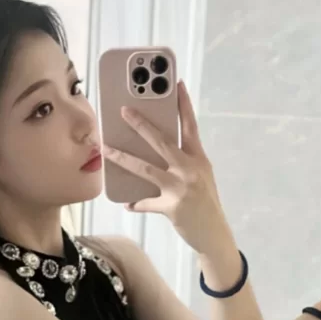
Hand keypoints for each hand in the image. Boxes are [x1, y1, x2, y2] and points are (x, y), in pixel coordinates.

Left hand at [102, 80, 231, 254]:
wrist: (215, 235)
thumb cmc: (206, 204)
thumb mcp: (201, 178)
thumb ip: (184, 163)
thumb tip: (158, 152)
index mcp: (199, 159)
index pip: (190, 126)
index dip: (183, 104)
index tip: (176, 84)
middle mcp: (190, 169)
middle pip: (163, 141)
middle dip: (142, 125)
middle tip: (124, 111)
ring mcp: (181, 188)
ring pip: (146, 168)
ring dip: (122, 158)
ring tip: (106, 149)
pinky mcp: (172, 207)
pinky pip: (146, 203)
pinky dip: (136, 203)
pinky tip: (126, 203)